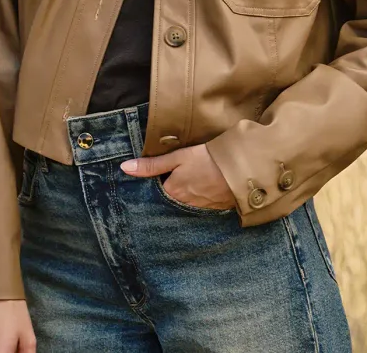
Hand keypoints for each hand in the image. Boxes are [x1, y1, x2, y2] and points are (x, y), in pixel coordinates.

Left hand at [120, 144, 235, 210]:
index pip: (157, 191)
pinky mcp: (215, 209)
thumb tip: (124, 168)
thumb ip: (152, 165)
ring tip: (193, 182)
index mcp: (171, 192)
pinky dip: (201, 198)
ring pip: (186, 203)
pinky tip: (206, 188)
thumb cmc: (208, 159)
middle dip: (172, 191)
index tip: (163, 175)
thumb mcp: (179, 157)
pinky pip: (201, 206)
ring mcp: (200, 209)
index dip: (159, 183)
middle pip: (171, 199)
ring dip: (187, 196)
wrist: (242, 168)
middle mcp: (182, 205)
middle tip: (179, 178)